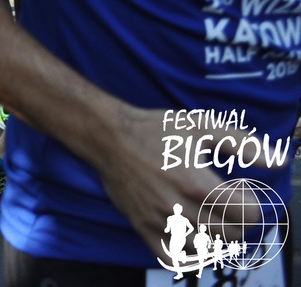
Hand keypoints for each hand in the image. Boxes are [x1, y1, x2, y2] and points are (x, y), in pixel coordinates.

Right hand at [93, 106, 262, 251]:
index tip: (239, 188)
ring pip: (206, 249)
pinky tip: (191, 235)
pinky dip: (189, 254)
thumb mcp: (201, 125)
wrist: (109, 137)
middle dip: (237, 219)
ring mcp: (160, 221)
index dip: (251, 201)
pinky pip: (173, 258)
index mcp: (198, 184)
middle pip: (231, 235)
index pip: (248, 215)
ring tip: (208, 215)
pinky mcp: (143, 227)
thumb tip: (275, 160)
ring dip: (216, 236)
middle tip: (225, 200)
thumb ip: (242, 143)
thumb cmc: (155, 129)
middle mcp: (180, 208)